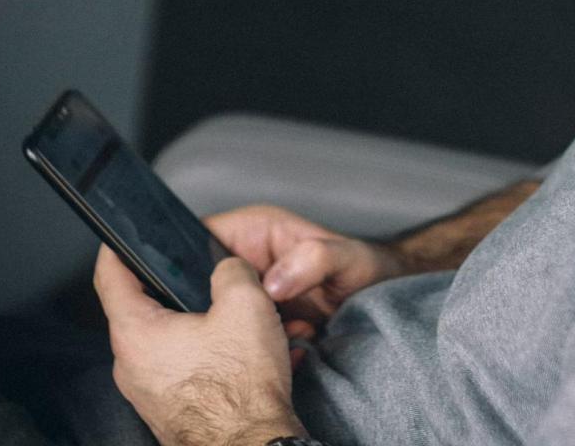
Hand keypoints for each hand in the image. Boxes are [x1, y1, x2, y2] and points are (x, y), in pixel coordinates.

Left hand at [93, 244, 306, 445]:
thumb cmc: (241, 391)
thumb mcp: (246, 305)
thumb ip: (232, 271)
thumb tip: (229, 268)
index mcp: (136, 333)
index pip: (109, 275)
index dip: (117, 248)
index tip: (120, 236)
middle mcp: (132, 365)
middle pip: (146, 308)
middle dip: (180, 290)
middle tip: (207, 277)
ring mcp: (149, 391)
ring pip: (171, 340)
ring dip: (205, 326)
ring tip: (241, 322)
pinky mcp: (171, 408)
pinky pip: (186, 368)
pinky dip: (212, 355)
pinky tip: (246, 355)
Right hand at [204, 206, 408, 334]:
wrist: (385, 301)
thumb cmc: (368, 268)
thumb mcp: (347, 257)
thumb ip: (315, 259)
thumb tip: (274, 283)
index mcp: (254, 230)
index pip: (200, 237)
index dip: (188, 263)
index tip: (207, 292)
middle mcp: (247, 260)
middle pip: (204, 282)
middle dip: (221, 306)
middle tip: (254, 319)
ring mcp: (252, 292)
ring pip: (222, 314)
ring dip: (247, 329)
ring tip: (286, 330)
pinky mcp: (261, 319)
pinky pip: (244, 334)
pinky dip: (263, 345)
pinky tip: (294, 344)